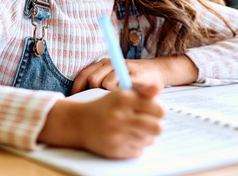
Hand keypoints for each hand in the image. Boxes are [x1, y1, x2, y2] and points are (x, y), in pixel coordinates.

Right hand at [39, 85, 164, 158]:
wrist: (79, 123)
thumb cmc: (105, 107)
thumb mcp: (121, 94)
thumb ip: (141, 92)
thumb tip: (158, 86)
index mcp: (123, 99)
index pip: (158, 109)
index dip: (158, 110)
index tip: (153, 111)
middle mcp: (120, 116)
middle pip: (157, 127)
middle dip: (155, 125)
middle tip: (147, 122)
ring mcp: (117, 135)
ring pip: (149, 140)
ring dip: (144, 135)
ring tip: (132, 129)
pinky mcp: (115, 150)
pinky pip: (138, 150)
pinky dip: (134, 145)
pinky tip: (124, 137)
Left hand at [72, 56, 198, 94]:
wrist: (155, 71)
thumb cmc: (130, 78)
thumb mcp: (112, 77)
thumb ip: (99, 83)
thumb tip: (81, 97)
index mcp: (103, 64)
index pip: (84, 74)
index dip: (77, 88)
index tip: (75, 100)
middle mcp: (111, 63)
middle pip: (93, 79)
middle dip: (93, 92)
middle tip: (99, 103)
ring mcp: (123, 68)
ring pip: (106, 84)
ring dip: (108, 95)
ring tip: (112, 103)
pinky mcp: (134, 75)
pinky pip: (121, 87)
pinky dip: (120, 96)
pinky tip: (122, 102)